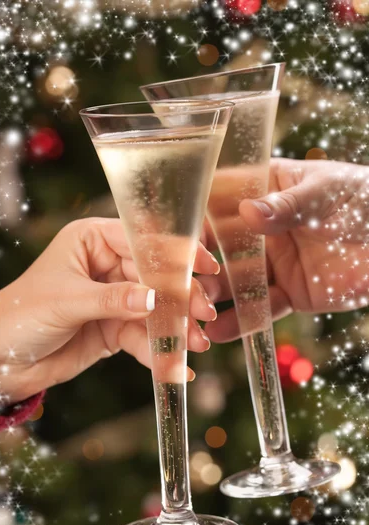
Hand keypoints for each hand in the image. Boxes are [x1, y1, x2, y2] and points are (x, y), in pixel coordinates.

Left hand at [0, 218, 218, 402]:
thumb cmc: (20, 315)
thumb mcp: (66, 301)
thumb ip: (113, 299)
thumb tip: (155, 297)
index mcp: (92, 240)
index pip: (141, 239)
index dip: (174, 252)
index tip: (203, 266)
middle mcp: (107, 265)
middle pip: (155, 277)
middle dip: (180, 298)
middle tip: (203, 315)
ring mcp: (114, 298)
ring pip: (154, 310)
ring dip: (176, 328)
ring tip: (197, 345)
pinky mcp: (115, 329)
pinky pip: (143, 338)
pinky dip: (159, 352)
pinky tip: (176, 367)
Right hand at [199, 158, 368, 341]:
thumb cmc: (367, 200)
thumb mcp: (327, 194)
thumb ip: (288, 205)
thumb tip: (247, 212)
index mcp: (265, 190)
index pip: (218, 202)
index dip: (194, 221)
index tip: (175, 239)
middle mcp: (261, 228)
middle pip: (219, 247)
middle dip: (197, 267)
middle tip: (182, 286)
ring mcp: (274, 262)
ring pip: (234, 282)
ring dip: (211, 297)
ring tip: (194, 313)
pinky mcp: (289, 292)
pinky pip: (262, 309)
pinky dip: (241, 321)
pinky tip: (217, 333)